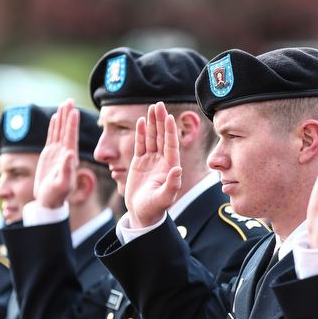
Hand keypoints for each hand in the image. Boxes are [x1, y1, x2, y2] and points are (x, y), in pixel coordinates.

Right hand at [33, 99, 78, 208]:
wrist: (48, 202)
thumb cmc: (56, 196)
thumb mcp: (62, 184)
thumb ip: (66, 169)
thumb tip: (70, 153)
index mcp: (70, 159)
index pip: (71, 138)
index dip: (72, 125)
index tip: (74, 111)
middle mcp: (65, 153)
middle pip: (67, 131)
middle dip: (68, 116)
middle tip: (70, 100)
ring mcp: (58, 153)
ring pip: (60, 131)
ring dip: (62, 118)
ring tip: (64, 103)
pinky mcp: (49, 155)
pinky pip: (52, 137)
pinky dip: (54, 127)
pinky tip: (55, 117)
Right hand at [124, 102, 182, 227]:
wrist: (142, 214)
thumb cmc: (155, 208)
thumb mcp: (164, 198)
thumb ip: (172, 184)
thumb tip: (178, 169)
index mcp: (170, 167)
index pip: (171, 145)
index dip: (170, 131)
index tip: (169, 117)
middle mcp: (162, 161)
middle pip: (162, 136)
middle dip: (161, 121)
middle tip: (159, 104)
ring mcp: (151, 160)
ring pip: (152, 138)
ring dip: (152, 123)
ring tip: (152, 107)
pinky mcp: (139, 163)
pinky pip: (140, 145)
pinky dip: (141, 133)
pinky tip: (142, 121)